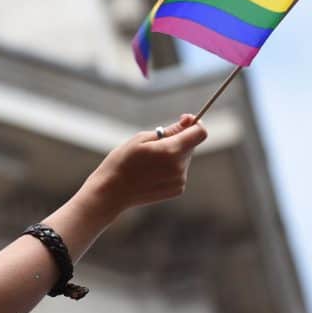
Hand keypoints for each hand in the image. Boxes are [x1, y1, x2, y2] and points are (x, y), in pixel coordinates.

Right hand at [78, 114, 207, 218]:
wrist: (112, 192)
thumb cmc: (123, 161)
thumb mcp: (142, 138)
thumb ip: (170, 130)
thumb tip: (189, 121)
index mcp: (171, 151)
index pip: (200, 133)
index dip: (195, 124)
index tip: (183, 120)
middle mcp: (180, 167)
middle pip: (191, 145)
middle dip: (179, 139)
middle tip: (155, 143)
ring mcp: (180, 181)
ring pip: (185, 157)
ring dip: (174, 153)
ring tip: (150, 160)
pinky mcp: (178, 190)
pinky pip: (181, 170)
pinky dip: (171, 166)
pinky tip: (153, 171)